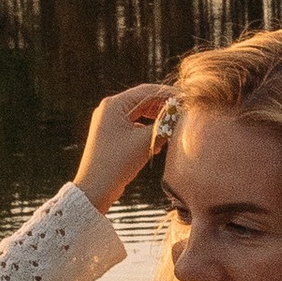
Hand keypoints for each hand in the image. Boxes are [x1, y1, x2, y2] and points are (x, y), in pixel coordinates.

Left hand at [72, 86, 172, 213]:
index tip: (187, 99)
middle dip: (164, 107)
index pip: (147, 91)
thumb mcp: (144, 142)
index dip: (169, 94)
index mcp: (114, 105)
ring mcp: (109, 122)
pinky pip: (135, 126)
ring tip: (174, 127)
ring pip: (140, 114)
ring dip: (157, 120)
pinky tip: (160, 142)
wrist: (95, 189)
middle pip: (143, 101)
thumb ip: (164, 124)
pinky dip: (148, 130)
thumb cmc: (117, 163)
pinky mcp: (112, 135)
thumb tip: (181, 113)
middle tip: (184, 113)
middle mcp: (109, 109)